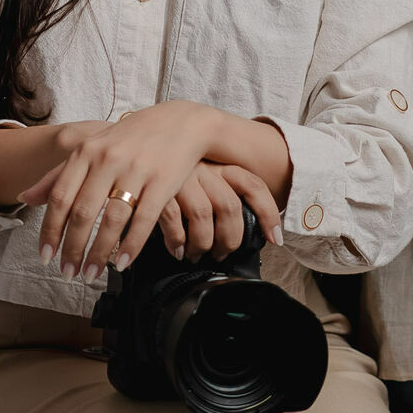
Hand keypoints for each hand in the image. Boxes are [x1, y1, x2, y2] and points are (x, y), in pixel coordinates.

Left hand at [17, 101, 218, 279]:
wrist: (180, 122)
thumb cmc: (131, 139)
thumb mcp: (92, 148)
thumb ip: (59, 174)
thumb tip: (25, 197)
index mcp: (87, 152)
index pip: (60, 196)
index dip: (50, 230)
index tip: (45, 256)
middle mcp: (109, 160)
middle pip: (83, 212)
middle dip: (72, 248)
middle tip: (68, 273)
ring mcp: (137, 171)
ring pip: (112, 220)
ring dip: (99, 252)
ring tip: (91, 273)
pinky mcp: (163, 182)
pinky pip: (144, 220)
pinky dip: (131, 245)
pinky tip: (122, 263)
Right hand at [158, 163, 284, 261]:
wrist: (137, 157)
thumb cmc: (174, 176)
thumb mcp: (202, 179)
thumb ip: (220, 199)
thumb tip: (240, 235)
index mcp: (220, 164)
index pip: (253, 185)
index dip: (268, 214)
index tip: (274, 239)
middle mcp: (204, 168)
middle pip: (229, 206)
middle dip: (229, 239)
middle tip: (220, 254)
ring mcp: (180, 177)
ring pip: (203, 216)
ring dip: (202, 244)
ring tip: (195, 255)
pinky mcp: (157, 189)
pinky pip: (172, 219)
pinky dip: (177, 241)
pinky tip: (176, 250)